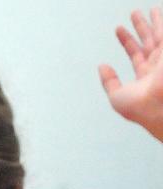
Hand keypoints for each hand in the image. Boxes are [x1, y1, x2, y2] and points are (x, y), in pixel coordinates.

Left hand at [100, 7, 162, 138]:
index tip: (119, 30)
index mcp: (145, 79)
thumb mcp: (117, 97)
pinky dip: (159, 23)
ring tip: (140, 11)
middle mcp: (156, 68)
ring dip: (149, 22)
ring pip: (157, 36)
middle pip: (148, 42)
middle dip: (140, 28)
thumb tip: (102, 68)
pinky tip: (154, 12)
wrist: (158, 104)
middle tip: (134, 15)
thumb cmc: (140, 107)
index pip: (136, 55)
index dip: (127, 41)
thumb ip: (109, 82)